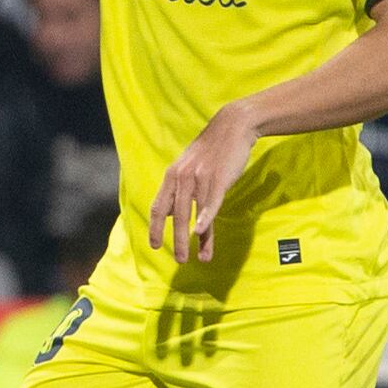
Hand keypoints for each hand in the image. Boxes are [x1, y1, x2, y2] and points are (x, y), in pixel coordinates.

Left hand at [148, 103, 260, 262]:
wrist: (232, 127)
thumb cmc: (212, 151)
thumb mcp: (188, 166)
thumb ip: (179, 188)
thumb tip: (173, 213)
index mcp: (172, 176)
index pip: (159, 207)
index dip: (156, 228)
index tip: (155, 245)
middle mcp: (182, 178)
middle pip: (176, 216)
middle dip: (177, 241)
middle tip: (179, 260)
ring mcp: (200, 178)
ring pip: (194, 214)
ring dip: (195, 239)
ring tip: (198, 258)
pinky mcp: (218, 179)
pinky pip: (210, 203)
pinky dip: (206, 218)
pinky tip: (202, 232)